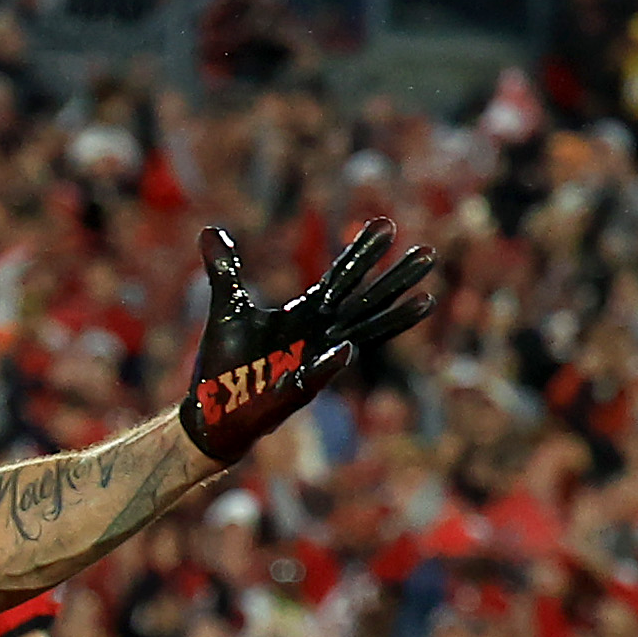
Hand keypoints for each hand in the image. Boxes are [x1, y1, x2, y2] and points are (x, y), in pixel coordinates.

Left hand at [179, 218, 437, 461]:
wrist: (213, 411)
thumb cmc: (227, 363)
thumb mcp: (227, 306)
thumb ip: (225, 269)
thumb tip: (208, 230)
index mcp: (307, 314)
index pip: (342, 277)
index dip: (362, 250)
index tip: (387, 224)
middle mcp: (320, 336)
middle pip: (366, 301)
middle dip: (396, 277)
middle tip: (429, 253)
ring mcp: (313, 364)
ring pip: (361, 336)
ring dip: (393, 319)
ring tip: (426, 300)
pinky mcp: (295, 392)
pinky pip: (316, 376)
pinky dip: (330, 363)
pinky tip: (347, 349)